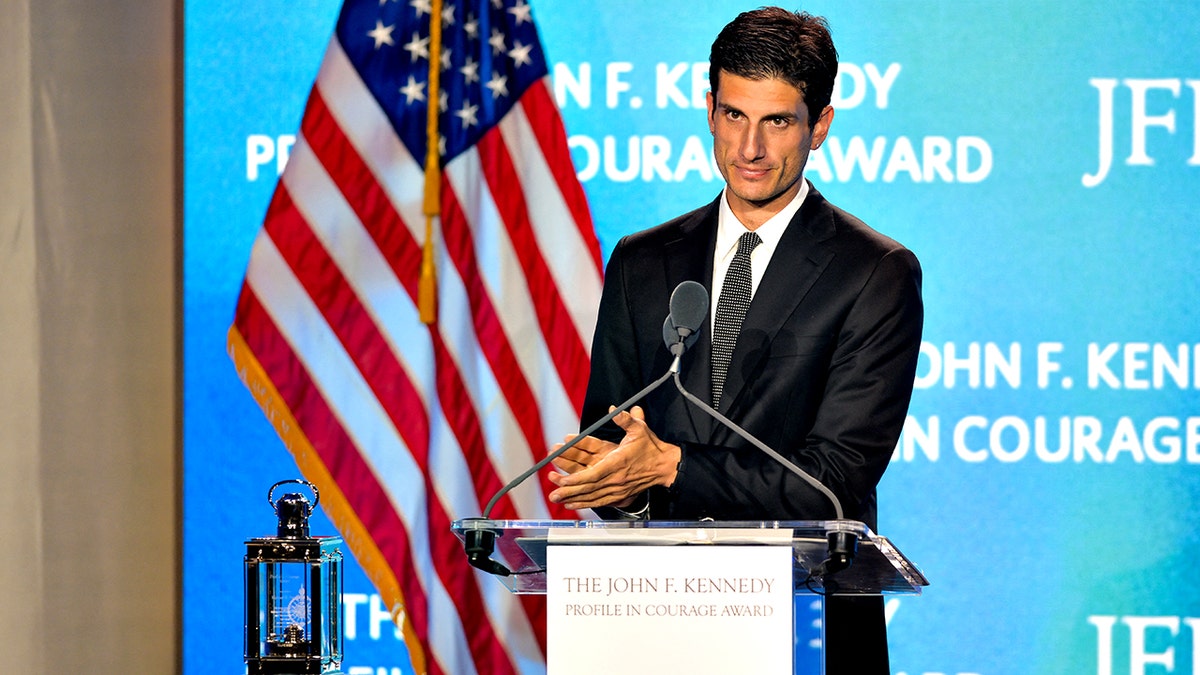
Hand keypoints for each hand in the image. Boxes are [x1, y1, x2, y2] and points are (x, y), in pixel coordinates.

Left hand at [547, 406, 679, 509]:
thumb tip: (614, 411)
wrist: (664, 466)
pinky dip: (585, 503)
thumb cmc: (650, 448)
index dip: (578, 478)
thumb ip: (626, 420)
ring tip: (557, 499)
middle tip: (553, 492)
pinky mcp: (619, 495)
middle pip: (589, 488)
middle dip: (569, 491)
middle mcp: (616, 478)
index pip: (595, 473)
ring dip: (573, 499)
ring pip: (592, 496)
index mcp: (618, 462)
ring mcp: (617, 489)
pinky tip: (572, 504)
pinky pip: (599, 501)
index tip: (564, 480)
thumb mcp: (639, 430)